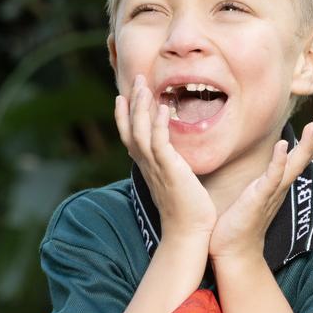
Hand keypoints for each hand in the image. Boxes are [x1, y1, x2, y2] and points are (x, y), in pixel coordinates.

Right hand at [114, 75, 215, 240]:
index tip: (122, 97)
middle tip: (135, 79)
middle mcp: (147, 165)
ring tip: (144, 86)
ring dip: (141, 107)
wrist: (189, 233)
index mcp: (147, 167)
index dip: (123, 117)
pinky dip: (160, 124)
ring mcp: (157, 167)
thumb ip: (169, 167)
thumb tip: (172, 158)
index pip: (129, 137)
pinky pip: (160, 143)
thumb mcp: (173, 183)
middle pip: (131, 129)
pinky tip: (163, 107)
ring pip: (141, 132)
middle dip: (132, 103)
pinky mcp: (170, 170)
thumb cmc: (186, 211)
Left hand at [210, 112, 312, 261]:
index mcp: (277, 185)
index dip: (312, 141)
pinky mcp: (259, 199)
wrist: (233, 252)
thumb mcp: (251, 197)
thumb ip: (257, 184)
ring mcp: (271, 193)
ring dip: (306, 144)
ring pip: (293, 164)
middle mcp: (279, 188)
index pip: (298, 159)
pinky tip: (283, 144)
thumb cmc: (238, 225)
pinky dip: (278, 160)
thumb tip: (256, 174)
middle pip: (302, 158)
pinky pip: (271, 177)